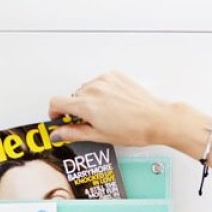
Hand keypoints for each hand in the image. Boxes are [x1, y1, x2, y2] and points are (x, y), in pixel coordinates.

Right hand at [48, 71, 173, 147]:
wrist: (156, 119)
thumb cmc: (134, 130)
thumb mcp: (100, 136)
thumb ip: (74, 133)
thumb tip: (58, 133)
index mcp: (87, 105)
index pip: (56, 102)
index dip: (55, 112)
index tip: (59, 118)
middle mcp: (93, 88)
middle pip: (73, 96)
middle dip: (77, 109)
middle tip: (91, 121)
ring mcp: (105, 80)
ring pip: (86, 89)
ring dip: (90, 99)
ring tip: (106, 112)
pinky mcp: (115, 75)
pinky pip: (100, 82)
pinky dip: (102, 91)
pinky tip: (114, 103)